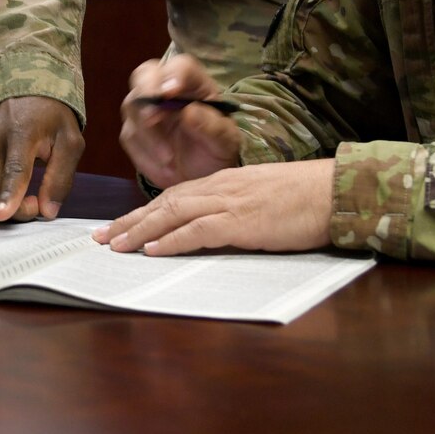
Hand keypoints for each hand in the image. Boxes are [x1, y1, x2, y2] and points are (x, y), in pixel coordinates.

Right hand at [0, 96, 82, 221]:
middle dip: (17, 211)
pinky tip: (7, 186)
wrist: (21, 86)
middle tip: (37, 201)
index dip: (8, 195)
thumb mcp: (70, 142)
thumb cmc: (51, 116)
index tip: (1, 215)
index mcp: (22, 132)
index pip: (13, 169)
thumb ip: (61, 178)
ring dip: (2, 207)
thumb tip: (48, 211)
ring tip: (23, 193)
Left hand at [92, 159, 335, 256]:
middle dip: (129, 221)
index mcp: (223, 182)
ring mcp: (229, 202)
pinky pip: (198, 229)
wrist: (334, 191)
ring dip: (140, 231)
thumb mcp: (261, 199)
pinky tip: (153, 250)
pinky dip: (172, 240)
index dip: (143, 211)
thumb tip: (215, 230)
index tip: (118, 225)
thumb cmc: (305, 198)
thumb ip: (235, 210)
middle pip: (163, 203)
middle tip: (100, 238)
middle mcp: (219, 188)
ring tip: (115, 246)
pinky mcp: (242, 221)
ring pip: (172, 214)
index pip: (173, 196)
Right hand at [119, 55, 242, 187]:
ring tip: (169, 160)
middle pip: (144, 73)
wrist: (200, 176)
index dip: (173, 75)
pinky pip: (129, 136)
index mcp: (194, 84)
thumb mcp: (225, 142)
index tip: (170, 93)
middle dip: (145, 92)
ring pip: (132, 106)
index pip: (181, 67)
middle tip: (152, 118)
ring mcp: (145, 108)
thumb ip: (212, 127)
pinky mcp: (133, 130)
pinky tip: (164, 167)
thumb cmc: (216, 150)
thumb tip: (189, 112)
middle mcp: (165, 89)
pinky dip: (145, 153)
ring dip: (148, 134)